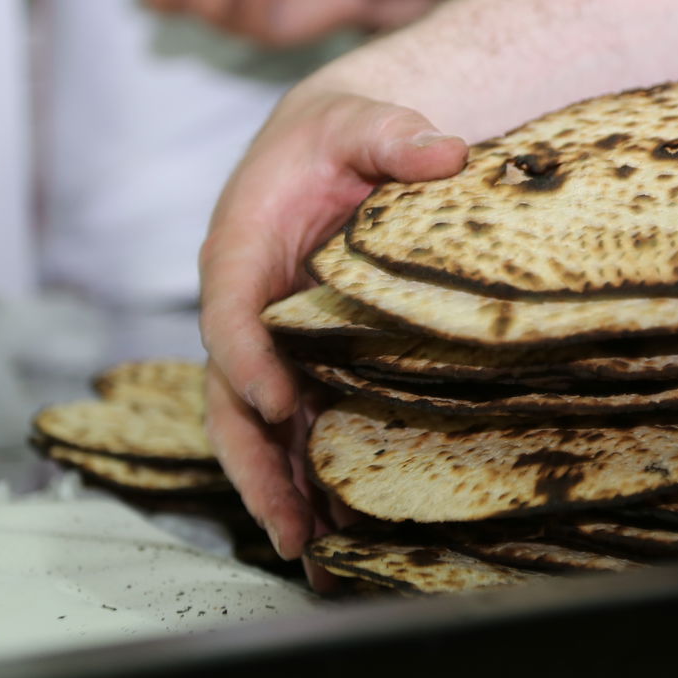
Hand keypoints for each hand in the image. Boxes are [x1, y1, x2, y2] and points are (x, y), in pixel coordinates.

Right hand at [198, 87, 467, 563]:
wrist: (332, 152)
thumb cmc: (336, 137)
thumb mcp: (361, 123)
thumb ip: (394, 135)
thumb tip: (448, 151)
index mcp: (240, 252)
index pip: (229, 313)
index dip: (247, 362)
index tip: (281, 405)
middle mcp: (245, 310)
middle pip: (232, 398)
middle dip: (256, 466)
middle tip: (288, 529)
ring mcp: (271, 345)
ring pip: (260, 430)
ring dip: (282, 491)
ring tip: (314, 554)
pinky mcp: (303, 363)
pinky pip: (298, 426)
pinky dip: (312, 475)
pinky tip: (344, 525)